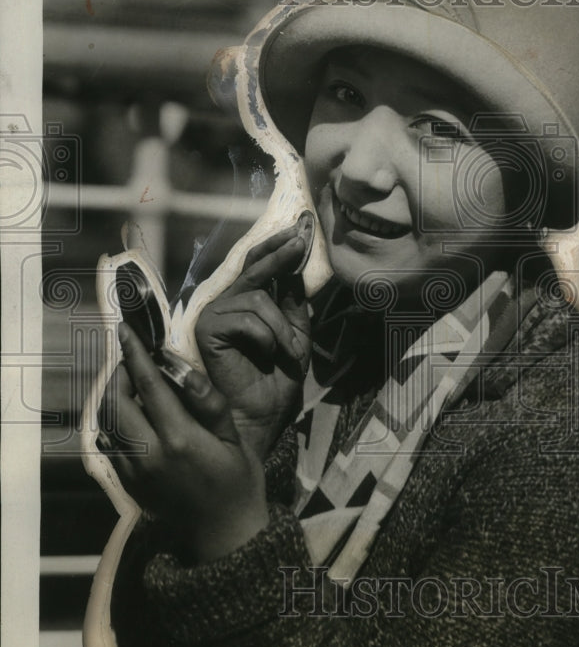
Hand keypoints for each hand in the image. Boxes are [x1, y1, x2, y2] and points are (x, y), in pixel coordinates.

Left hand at [99, 323, 269, 562]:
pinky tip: (131, 415)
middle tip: (133, 360)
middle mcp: (148, 453)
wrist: (225, 534)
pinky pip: (110, 443)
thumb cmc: (238, 480)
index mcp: (178, 437)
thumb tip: (182, 367)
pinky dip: (114, 422)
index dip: (134, 353)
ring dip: (112, 398)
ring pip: (106, 422)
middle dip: (118, 374)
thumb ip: (207, 401)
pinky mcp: (128, 484)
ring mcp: (134, 471)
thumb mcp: (233, 437)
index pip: (146, 384)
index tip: (124, 330)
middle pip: (114, 401)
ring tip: (129, 384)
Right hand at [194, 225, 310, 461]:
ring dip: (282, 328)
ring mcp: (214, 314)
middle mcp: (226, 304)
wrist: (260, 420)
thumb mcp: (295, 337)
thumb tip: (296, 264)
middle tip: (302, 237)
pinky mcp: (207, 328)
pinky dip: (267, 337)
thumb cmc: (274, 385)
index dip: (281, 245)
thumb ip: (292, 304)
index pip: (261, 265)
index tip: (304, 225)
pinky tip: (267, 356)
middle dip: (281, 251)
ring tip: (288, 354)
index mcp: (246, 305)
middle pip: (254, 265)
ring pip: (257, 297)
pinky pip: (247, 317)